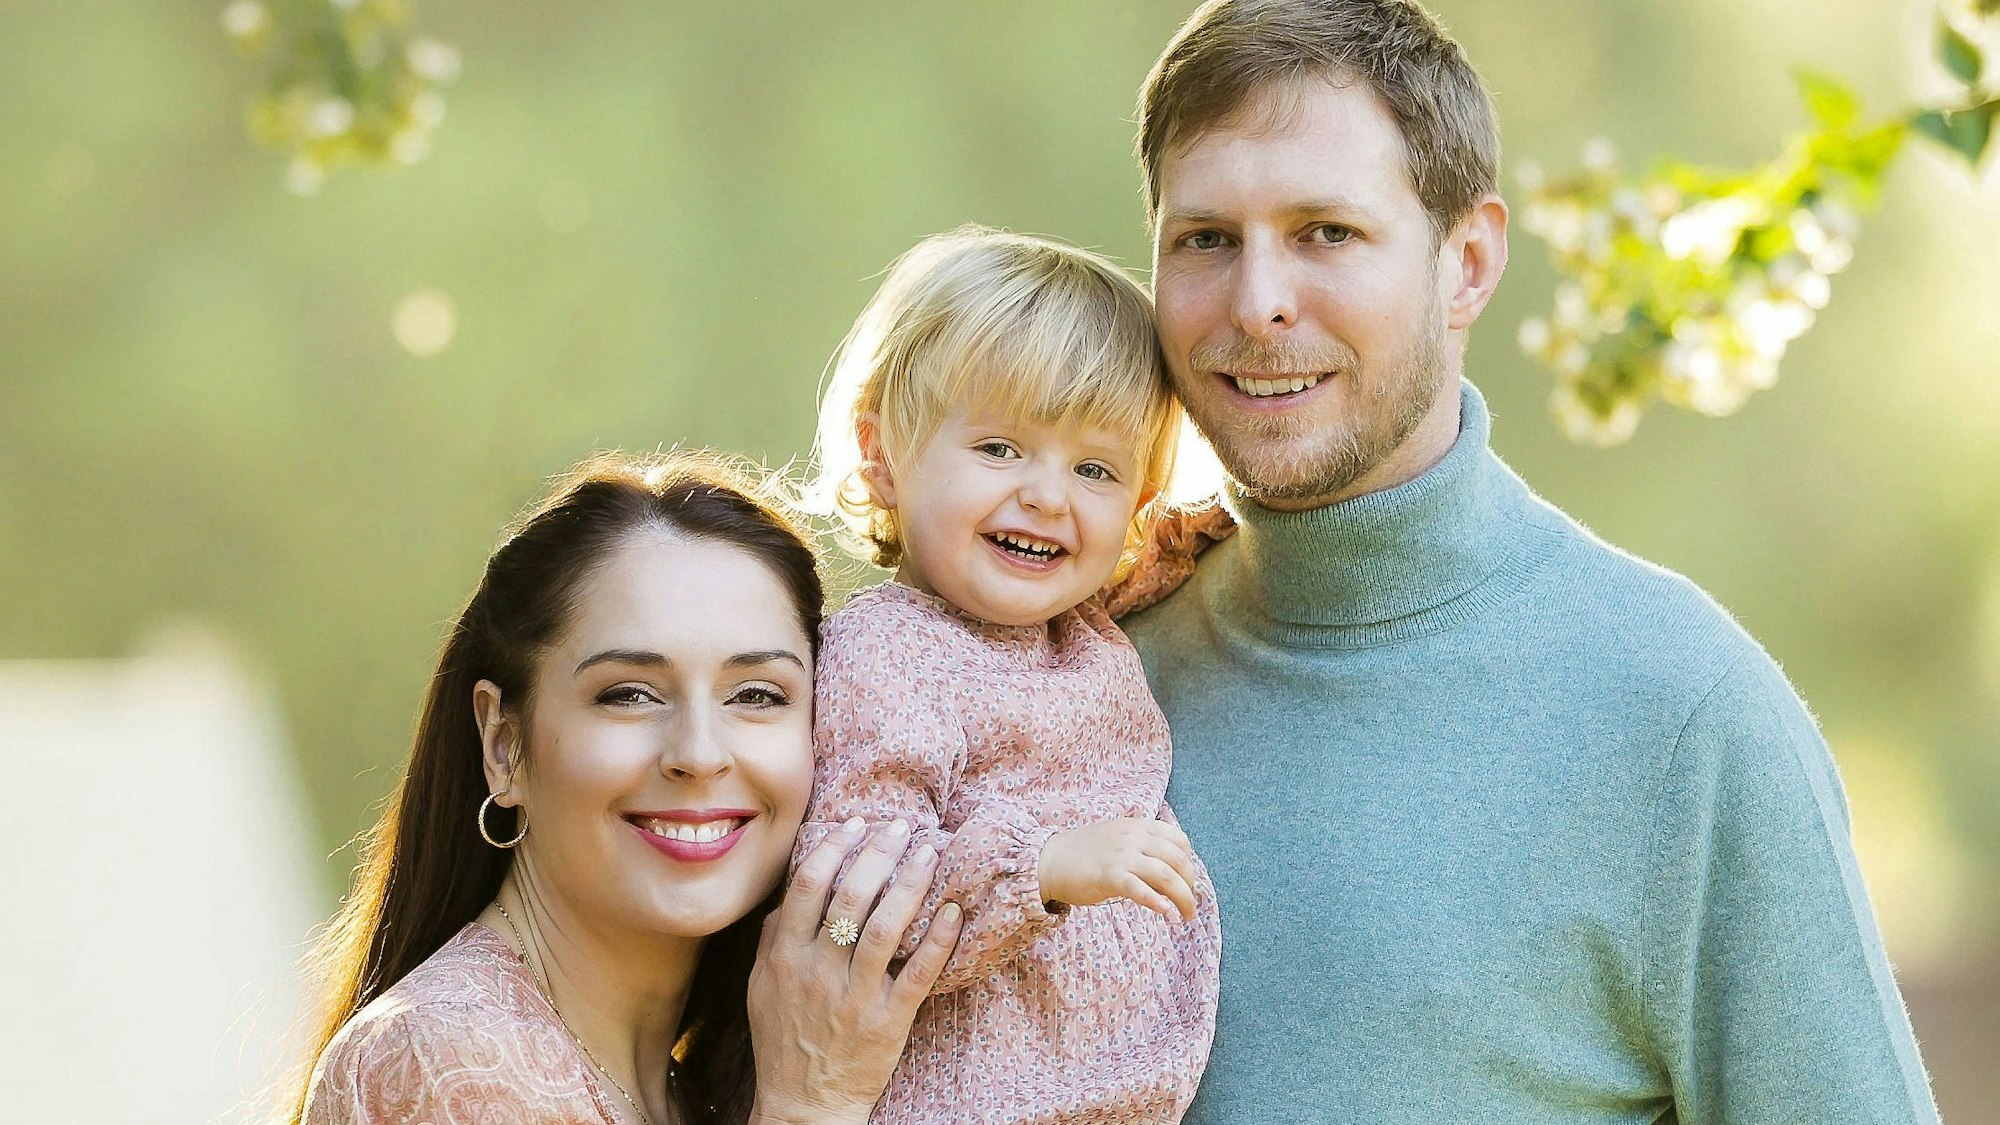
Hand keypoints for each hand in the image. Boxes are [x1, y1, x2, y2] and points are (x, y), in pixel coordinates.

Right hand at [746, 818, 962, 1124]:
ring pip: (885, 927)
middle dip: (878, 852)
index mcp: (784, 958)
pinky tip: (953, 911)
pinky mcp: (888, 1022)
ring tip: (930, 851)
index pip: (808, 886)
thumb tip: (790, 894)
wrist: (802, 1105)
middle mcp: (817, 972)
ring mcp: (854, 997)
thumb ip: (773, 939)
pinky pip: (918, 974)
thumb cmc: (783, 1042)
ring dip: (911, 884)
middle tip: (902, 825)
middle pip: (850, 896)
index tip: (855, 822)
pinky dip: (938, 940)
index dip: (833, 846)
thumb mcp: (759, 988)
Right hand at [1037, 816, 1197, 920]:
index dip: (1188, 863)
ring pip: (1166, 876)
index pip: (1179, 840)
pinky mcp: (1110, 876)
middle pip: (1178, 860)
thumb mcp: (1118, 841)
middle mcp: (1133, 837)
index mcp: (1138, 826)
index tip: (1185, 881)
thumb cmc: (1083, 854)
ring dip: (1183, 899)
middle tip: (1189, 905)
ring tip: (1186, 916)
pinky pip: (1142, 890)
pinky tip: (1168, 915)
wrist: (1049, 860)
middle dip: (1190, 885)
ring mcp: (1122, 856)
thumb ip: (1142, 850)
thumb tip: (1169, 875)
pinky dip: (1159, 903)